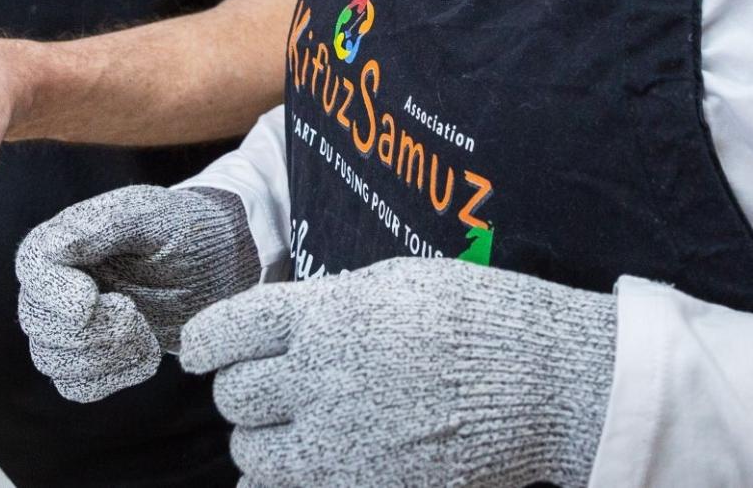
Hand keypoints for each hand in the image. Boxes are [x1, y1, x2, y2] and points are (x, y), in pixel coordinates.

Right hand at [15, 185, 260, 401]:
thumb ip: (105, 225)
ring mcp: (74, 323)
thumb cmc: (184, 229)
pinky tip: (146, 354)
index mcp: (68, 238)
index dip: (54, 291)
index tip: (92, 300)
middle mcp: (60, 282)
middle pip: (36, 321)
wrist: (216, 263)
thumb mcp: (154, 215)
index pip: (33, 266)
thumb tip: (54, 247)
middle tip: (133, 312)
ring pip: (51, 359)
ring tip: (145, 332)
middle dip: (86, 328)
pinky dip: (111, 378)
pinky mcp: (94, 356)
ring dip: (100, 355)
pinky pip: (76, 387)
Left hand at [179, 258, 615, 487]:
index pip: (227, 332)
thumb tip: (282, 330)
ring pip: (252, 454)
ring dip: (265, 439)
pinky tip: (315, 462)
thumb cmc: (479, 320)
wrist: (546, 383)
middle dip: (245, 391)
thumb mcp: (397, 285)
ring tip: (301, 425)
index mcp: (329, 318)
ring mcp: (344, 445)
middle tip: (272, 386)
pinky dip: (287, 480)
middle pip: (235, 398)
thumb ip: (330, 308)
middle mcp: (325, 381)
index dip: (207, 345)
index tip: (206, 353)